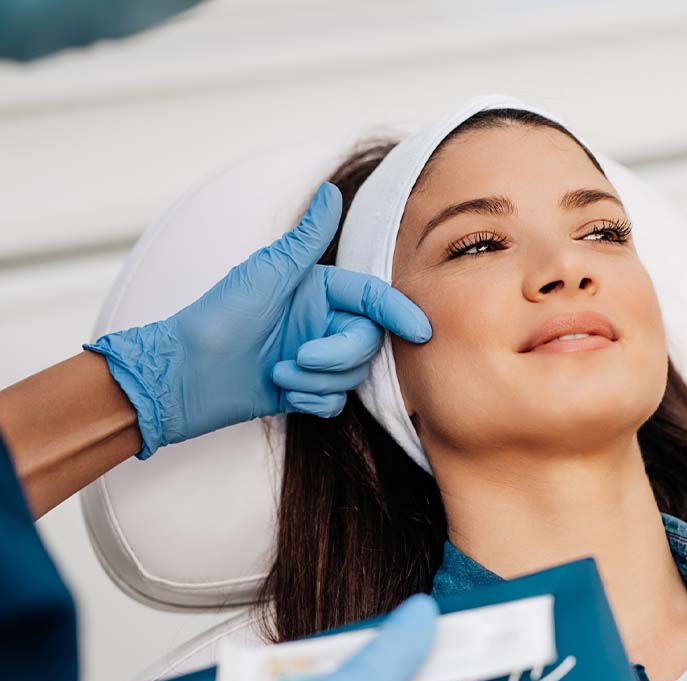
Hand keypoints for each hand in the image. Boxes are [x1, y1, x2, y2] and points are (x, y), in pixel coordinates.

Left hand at [85, 183, 429, 457]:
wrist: (182, 375)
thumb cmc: (218, 317)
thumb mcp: (267, 273)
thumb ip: (306, 237)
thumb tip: (331, 190)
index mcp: (319, 289)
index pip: (373, 299)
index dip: (399, 314)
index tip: (420, 332)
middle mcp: (321, 321)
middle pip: (367, 341)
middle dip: (338, 355)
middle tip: (300, 358)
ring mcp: (315, 357)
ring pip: (353, 374)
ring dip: (319, 380)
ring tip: (280, 375)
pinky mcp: (305, 390)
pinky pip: (335, 400)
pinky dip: (314, 400)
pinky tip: (285, 395)